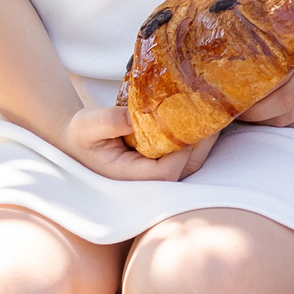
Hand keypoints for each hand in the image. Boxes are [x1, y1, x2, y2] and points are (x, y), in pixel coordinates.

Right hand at [59, 104, 205, 180]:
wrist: (80, 140)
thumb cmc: (81, 135)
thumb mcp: (87, 125)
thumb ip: (108, 121)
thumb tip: (134, 117)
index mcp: (127, 178)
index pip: (165, 173)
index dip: (181, 152)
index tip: (186, 123)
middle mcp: (147, 181)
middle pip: (185, 169)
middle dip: (202, 142)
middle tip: (211, 112)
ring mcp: (158, 175)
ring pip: (193, 164)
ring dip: (205, 140)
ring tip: (213, 112)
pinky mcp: (165, 164)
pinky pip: (190, 157)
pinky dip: (200, 139)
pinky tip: (205, 117)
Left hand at [234, 51, 293, 129]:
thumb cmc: (281, 59)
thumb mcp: (268, 55)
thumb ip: (250, 64)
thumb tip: (216, 80)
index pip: (272, 81)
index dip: (250, 96)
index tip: (232, 100)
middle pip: (283, 103)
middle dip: (256, 113)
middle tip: (238, 112)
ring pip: (288, 119)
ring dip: (266, 121)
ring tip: (253, 114)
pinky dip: (285, 126)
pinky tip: (273, 117)